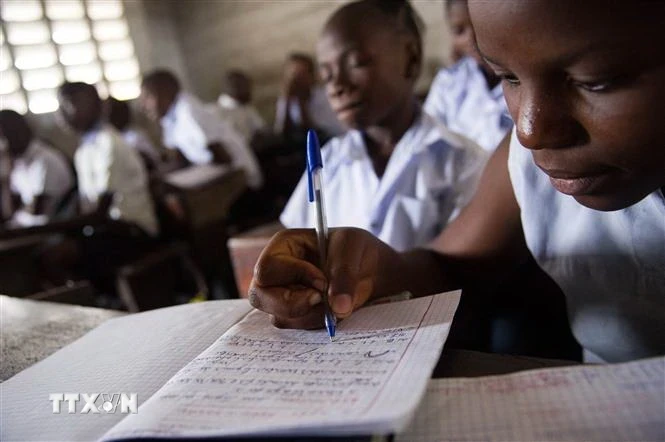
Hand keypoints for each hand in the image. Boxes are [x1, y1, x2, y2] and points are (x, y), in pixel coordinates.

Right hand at [249, 227, 396, 328]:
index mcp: (283, 247)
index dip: (293, 276)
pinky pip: (297, 328)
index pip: (268, 268)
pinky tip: (334, 310)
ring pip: (279, 317)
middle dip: (291, 304)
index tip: (323, 280)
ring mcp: (283, 297)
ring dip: (311, 315)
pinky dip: (318, 323)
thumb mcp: (352, 248)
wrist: (371, 271)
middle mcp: (276, 273)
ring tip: (336, 302)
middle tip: (320, 300)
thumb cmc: (356, 249)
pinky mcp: (296, 316)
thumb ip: (344, 274)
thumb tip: (338, 308)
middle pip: (259, 296)